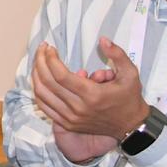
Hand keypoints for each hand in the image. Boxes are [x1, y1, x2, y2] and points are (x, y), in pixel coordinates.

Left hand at [31, 38, 150, 157]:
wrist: (131, 126)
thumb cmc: (129, 98)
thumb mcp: (130, 73)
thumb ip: (117, 54)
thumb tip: (102, 39)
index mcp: (92, 95)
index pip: (60, 74)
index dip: (50, 58)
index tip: (50, 48)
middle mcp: (78, 108)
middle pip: (48, 82)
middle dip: (40, 61)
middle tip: (42, 49)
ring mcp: (71, 118)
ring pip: (42, 95)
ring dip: (36, 75)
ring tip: (39, 61)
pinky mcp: (67, 124)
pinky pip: (44, 107)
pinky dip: (38, 91)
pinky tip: (39, 78)